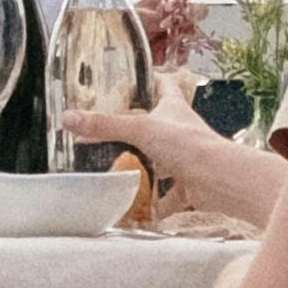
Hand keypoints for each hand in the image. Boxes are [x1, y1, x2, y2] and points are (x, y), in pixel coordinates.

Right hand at [70, 96, 270, 226]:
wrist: (219, 179)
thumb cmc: (189, 144)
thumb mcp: (141, 129)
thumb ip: (105, 125)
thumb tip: (69, 118)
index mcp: (174, 109)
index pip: (164, 85)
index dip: (152, 79)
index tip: (137, 77)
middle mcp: (182, 131)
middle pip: (161, 124)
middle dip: (142, 127)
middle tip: (117, 129)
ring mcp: (188, 159)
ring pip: (165, 160)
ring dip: (149, 165)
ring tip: (124, 169)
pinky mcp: (190, 185)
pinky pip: (171, 196)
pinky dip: (158, 204)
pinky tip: (143, 211)